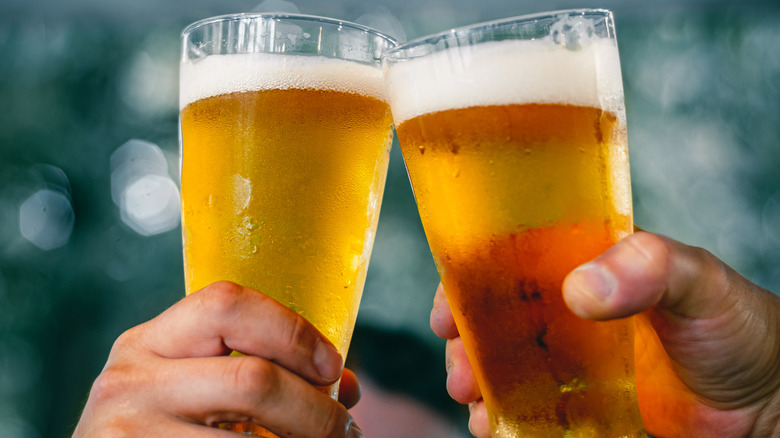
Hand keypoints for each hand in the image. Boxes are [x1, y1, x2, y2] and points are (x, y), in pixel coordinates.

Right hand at [73, 281, 362, 436]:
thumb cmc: (156, 431)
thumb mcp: (188, 390)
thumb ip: (258, 373)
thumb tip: (346, 387)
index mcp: (148, 343)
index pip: (227, 303)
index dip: (292, 330)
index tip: (330, 366)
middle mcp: (130, 383)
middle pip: (253, 380)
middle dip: (315, 410)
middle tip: (343, 430)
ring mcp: (128, 435)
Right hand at [431, 231, 779, 436]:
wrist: (766, 402)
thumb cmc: (735, 326)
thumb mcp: (698, 281)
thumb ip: (650, 267)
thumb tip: (582, 289)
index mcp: (583, 262)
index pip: (510, 258)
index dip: (469, 279)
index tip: (449, 310)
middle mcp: (568, 308)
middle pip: (493, 317)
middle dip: (465, 342)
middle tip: (460, 370)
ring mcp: (570, 358)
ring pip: (501, 364)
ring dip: (476, 381)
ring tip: (476, 404)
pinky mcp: (579, 402)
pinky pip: (526, 407)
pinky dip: (503, 416)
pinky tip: (497, 426)